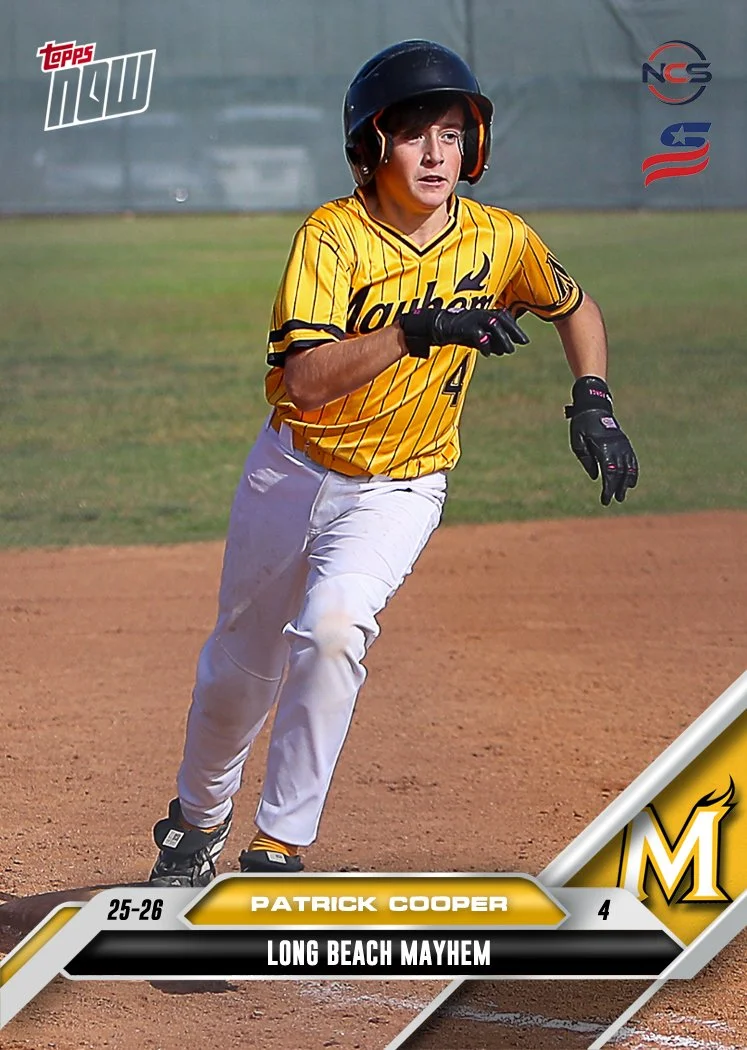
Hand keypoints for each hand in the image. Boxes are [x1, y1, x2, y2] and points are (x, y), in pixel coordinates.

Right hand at [400, 307, 529, 357]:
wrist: (436, 327)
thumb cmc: (456, 331)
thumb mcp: (475, 335)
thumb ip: (489, 340)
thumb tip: (502, 350)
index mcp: (483, 313)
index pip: (504, 316)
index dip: (515, 327)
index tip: (524, 340)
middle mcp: (480, 313)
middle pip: (502, 320)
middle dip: (514, 331)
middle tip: (524, 343)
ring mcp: (472, 319)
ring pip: (493, 326)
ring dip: (503, 339)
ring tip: (508, 351)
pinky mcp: (464, 327)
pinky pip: (478, 335)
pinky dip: (485, 344)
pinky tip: (488, 354)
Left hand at [565, 376, 638, 504]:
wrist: (594, 407)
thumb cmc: (582, 425)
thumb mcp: (577, 442)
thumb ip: (586, 459)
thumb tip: (595, 476)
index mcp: (603, 447)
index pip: (609, 473)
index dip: (608, 488)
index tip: (606, 499)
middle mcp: (616, 447)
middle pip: (620, 473)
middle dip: (617, 488)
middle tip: (615, 500)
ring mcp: (622, 444)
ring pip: (629, 467)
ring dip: (626, 482)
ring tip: (622, 494)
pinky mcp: (625, 443)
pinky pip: (632, 459)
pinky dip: (633, 471)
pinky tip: (631, 481)